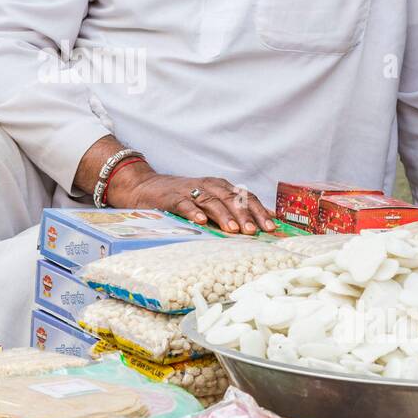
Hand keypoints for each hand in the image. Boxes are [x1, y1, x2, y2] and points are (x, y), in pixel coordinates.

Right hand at [107, 162, 275, 234]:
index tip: (272, 226)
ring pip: (211, 201)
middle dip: (245, 215)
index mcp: (220, 187)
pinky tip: (201, 222)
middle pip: (231, 199)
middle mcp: (208, 186)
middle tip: (255, 231)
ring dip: (223, 215)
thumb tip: (262, 224)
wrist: (145, 187)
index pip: (244, 197)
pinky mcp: (171, 198)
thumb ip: (232, 210)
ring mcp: (189, 191)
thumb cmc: (183, 198)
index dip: (259, 211)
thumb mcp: (209, 201)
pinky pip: (184, 204)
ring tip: (234, 230)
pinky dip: (193, 212)